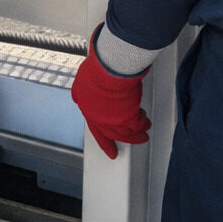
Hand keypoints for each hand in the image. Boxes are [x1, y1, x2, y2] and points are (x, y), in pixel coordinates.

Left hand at [70, 23, 151, 158]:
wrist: (109, 69)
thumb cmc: (95, 71)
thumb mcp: (80, 84)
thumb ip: (80, 94)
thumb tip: (77, 97)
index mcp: (89, 113)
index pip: (97, 132)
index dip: (105, 143)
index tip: (112, 152)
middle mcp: (102, 120)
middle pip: (116, 135)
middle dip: (127, 139)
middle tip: (136, 141)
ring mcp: (115, 120)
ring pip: (129, 132)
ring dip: (138, 133)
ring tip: (144, 132)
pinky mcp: (129, 117)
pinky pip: (138, 124)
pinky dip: (143, 123)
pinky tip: (146, 121)